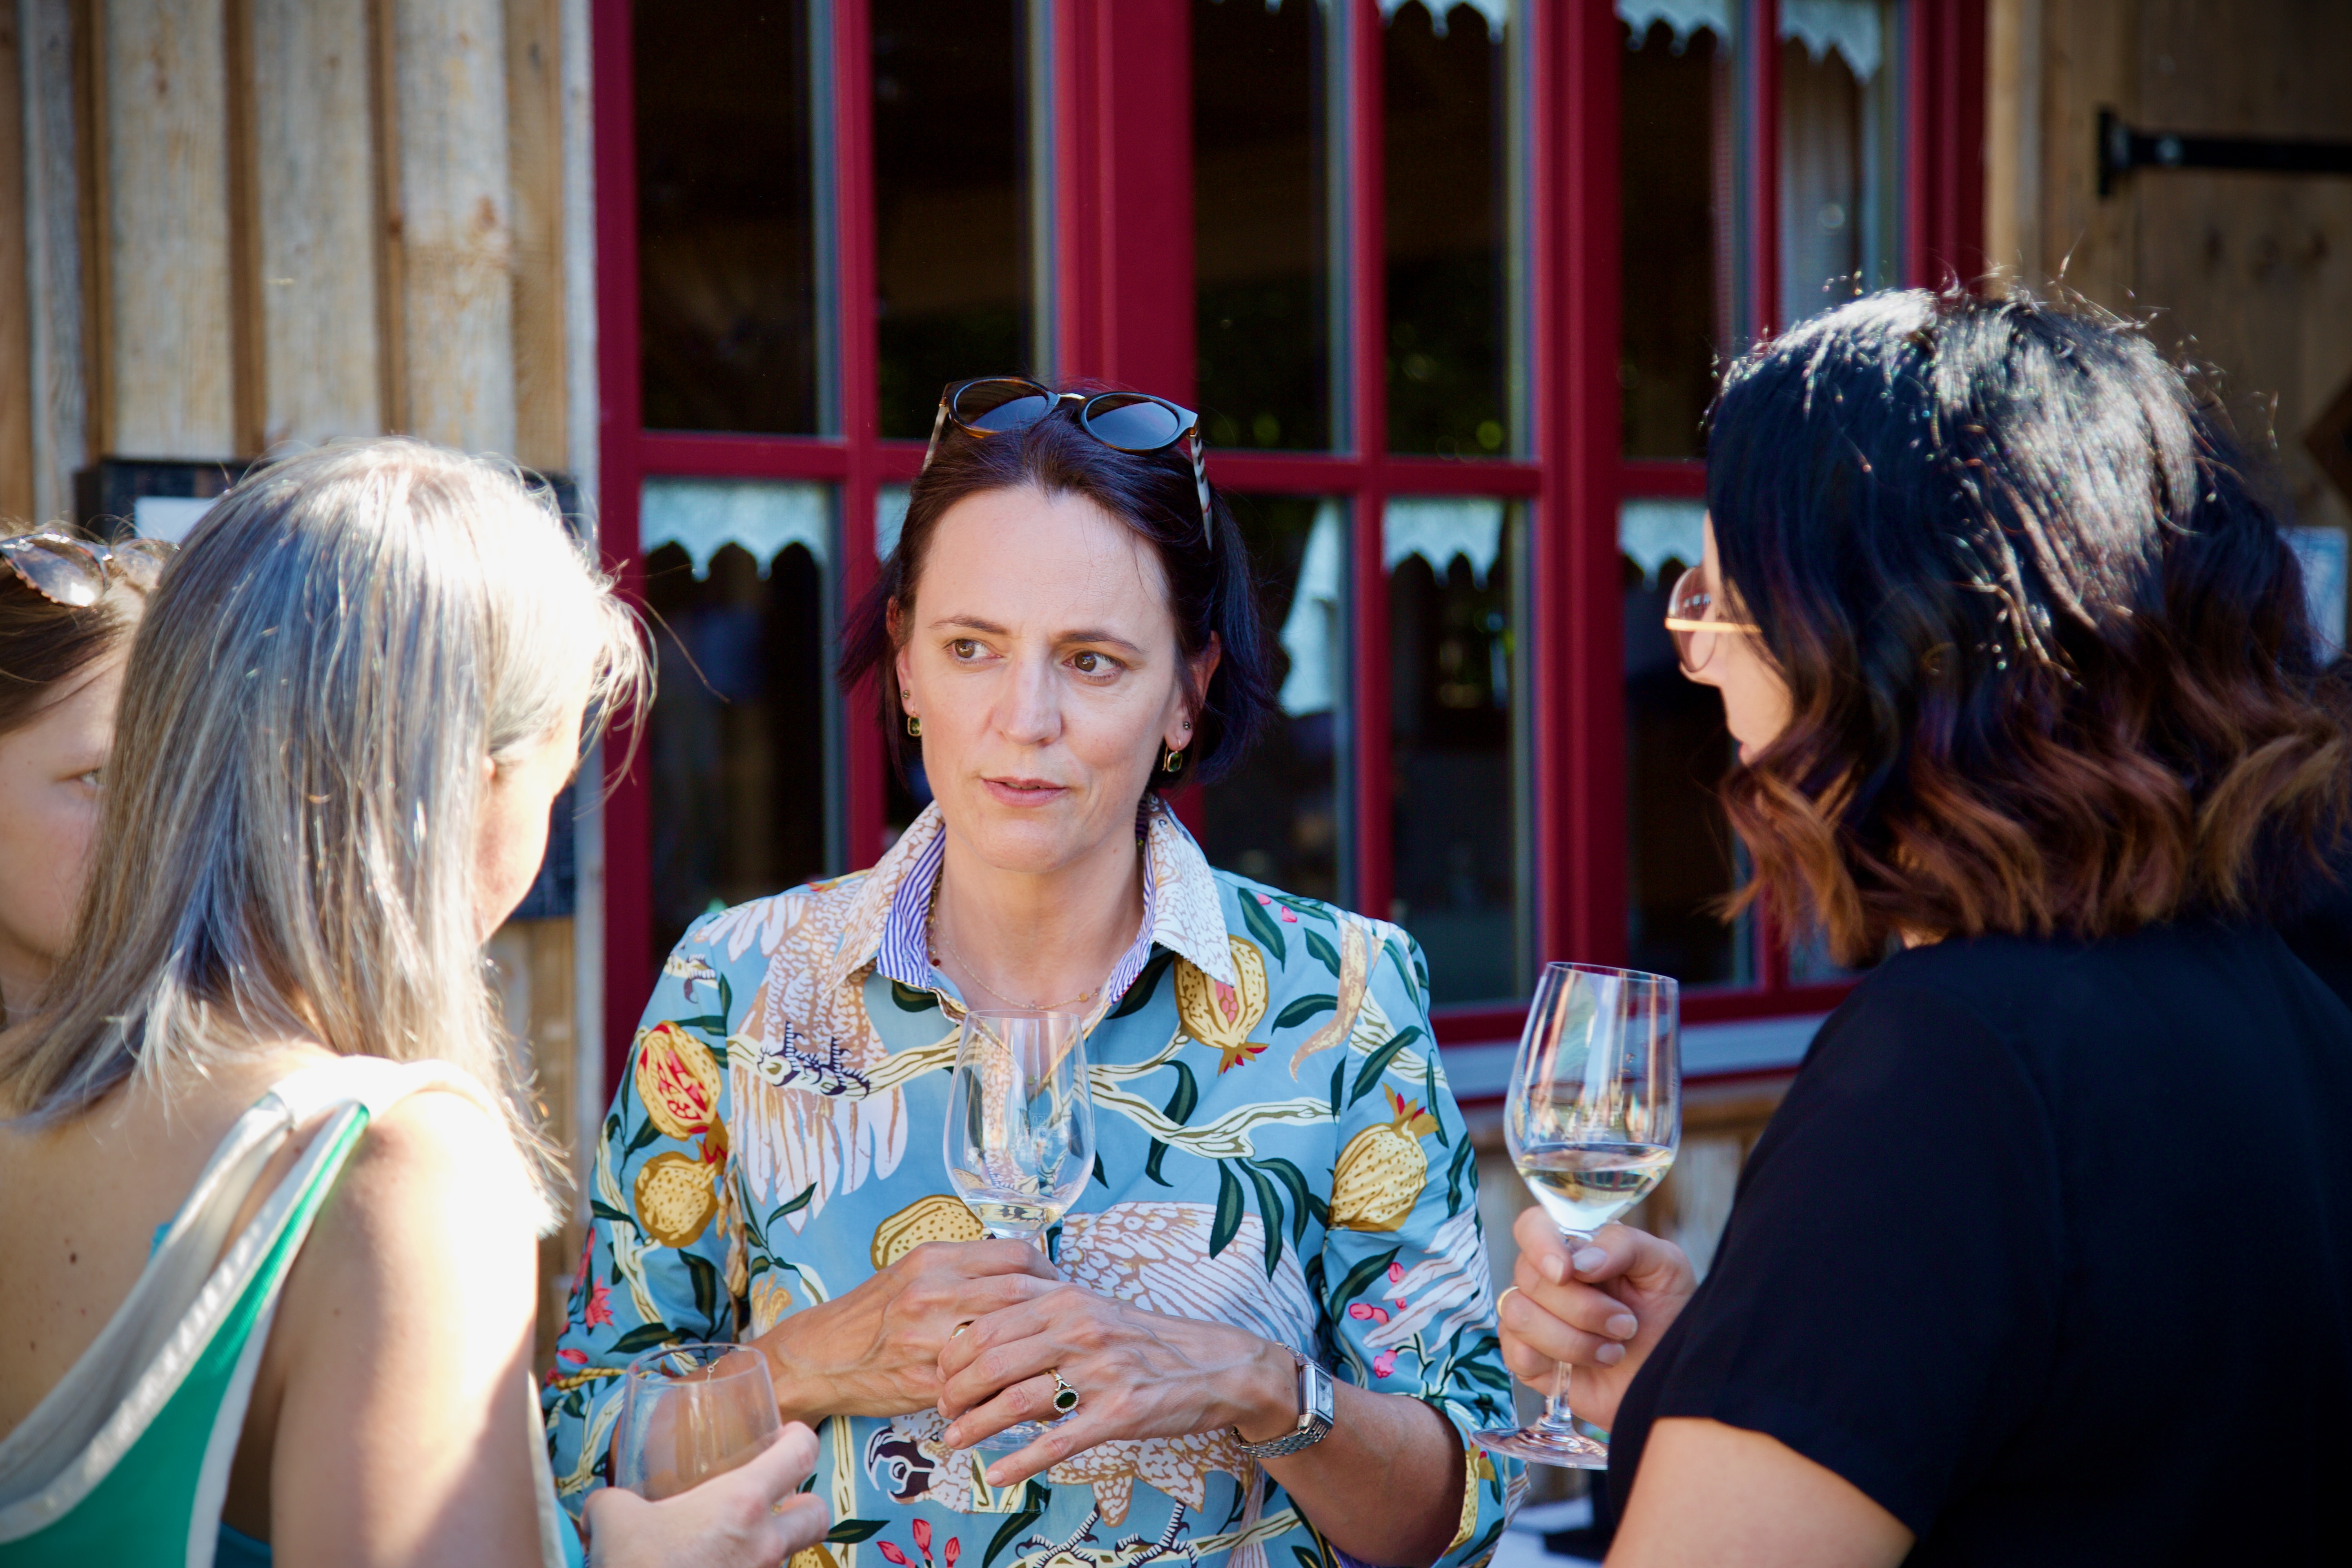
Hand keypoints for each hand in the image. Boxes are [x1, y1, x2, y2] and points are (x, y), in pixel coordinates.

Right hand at [582, 1421, 828, 1567]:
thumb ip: (615, 1500)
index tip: (786, 1435)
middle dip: (804, 1503)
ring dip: (771, 1547)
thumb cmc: (634, 1567)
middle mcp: (764, 1544)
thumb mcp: (613, 1516)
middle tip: (780, 1497)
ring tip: (734, 1543)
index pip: (801, 1453)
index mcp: (743, 1503)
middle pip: (817, 1514)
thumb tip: (604, 1506)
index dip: (800, 1437)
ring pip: (789, 1556)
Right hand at [753, 1239, 1060, 1420]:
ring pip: (1005, 1337)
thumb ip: (963, 1269)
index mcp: (934, 1260)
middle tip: (1064, 1321)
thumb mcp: (914, 1273)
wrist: (821, 1357)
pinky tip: (1018, 1383)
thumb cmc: (873, 1314)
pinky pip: (982, 1381)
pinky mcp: (926, 1381)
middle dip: (1050, 1308)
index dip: (1047, 1270)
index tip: (1057, 1285)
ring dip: (1034, 1346)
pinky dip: (1006, 1382)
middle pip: (1018, 1291)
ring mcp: (930, 1338)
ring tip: (1048, 1351)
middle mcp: (934, 1292)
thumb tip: (1020, 1269)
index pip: (1014, 1255)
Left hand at [934, 1283, 1295, 1486]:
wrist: (1218, 1365)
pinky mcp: (1120, 1412)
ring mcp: (1100, 1371)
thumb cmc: (1146, 1341)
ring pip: (1016, 1400)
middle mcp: (1079, 1328)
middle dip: (954, 1390)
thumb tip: (983, 1338)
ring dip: (975, 1426)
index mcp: (1066, 1299)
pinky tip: (997, 1474)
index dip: (952, 1352)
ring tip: (953, 1441)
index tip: (937, 1373)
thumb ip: (1042, 1318)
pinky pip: (1060, 1441)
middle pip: (990, 1360)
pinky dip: (1021, 1460)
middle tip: (941, 1411)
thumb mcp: (1093, 1312)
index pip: (987, 1322)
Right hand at [1497, 1213, 1695, 1432]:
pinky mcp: (1529, 1360)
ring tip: (1613, 1351)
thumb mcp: (1665, 1266)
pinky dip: (1557, 1361)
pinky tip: (1591, 1365)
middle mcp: (1547, 1279)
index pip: (1533, 1226)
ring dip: (1573, 1339)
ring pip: (1519, 1315)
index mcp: (1575, 1247)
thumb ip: (1625, 1245)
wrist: (1673, 1376)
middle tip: (1625, 1324)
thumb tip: (1580, 1262)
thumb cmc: (1668, 1315)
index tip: (1567, 1271)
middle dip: (1583, 1307)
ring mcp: (1534, 1319)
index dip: (1541, 1244)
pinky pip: (1516, 1353)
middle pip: (1530, 1277)